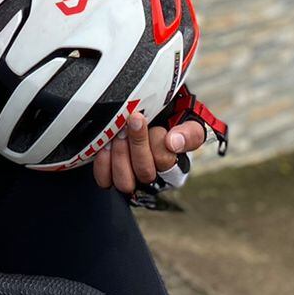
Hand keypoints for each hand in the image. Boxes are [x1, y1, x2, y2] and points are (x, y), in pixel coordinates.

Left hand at [90, 114, 206, 196]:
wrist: (142, 112)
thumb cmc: (167, 118)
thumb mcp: (187, 121)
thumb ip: (190, 132)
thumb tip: (173, 143)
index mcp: (174, 164)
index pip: (167, 160)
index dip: (158, 141)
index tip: (152, 121)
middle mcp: (153, 175)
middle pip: (145, 172)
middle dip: (137, 144)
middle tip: (133, 120)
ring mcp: (131, 177)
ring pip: (125, 182)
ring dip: (120, 154)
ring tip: (119, 133)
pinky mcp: (111, 175)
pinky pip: (104, 180)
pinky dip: (103, 162)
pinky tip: (106, 145)